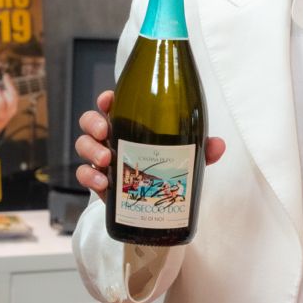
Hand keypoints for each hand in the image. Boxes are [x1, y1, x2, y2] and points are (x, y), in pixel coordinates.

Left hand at [0, 72, 18, 136]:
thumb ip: (3, 95)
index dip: (10, 84)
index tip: (5, 75)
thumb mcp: (3, 106)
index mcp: (12, 109)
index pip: (14, 95)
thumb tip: (2, 80)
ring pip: (0, 101)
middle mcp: (8, 113)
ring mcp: (0, 117)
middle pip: (9, 97)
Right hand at [75, 89, 225, 193]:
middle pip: (91, 121)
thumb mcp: (187, 156)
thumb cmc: (169, 169)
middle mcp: (112, 137)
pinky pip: (84, 174)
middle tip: (105, 131)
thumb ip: (201, 149)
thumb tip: (218, 145)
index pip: (112, 104)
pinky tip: (102, 182)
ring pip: (84, 145)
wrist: (160, 203)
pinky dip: (89, 176)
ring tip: (106, 159)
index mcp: (130, 123)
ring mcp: (103, 158)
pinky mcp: (99, 180)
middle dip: (93, 122)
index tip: (108, 100)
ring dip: (91, 149)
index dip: (106, 99)